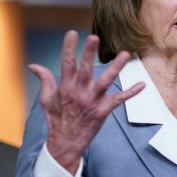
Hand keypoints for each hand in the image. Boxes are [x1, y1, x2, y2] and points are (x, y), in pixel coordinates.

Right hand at [29, 30, 144, 173]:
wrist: (66, 143)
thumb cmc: (56, 120)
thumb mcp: (46, 99)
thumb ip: (44, 80)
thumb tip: (34, 65)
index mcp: (65, 88)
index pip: (66, 64)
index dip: (68, 48)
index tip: (72, 33)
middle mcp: (79, 92)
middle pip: (85, 69)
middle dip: (89, 53)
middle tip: (94, 37)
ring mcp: (92, 102)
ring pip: (105, 81)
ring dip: (116, 68)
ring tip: (125, 54)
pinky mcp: (103, 111)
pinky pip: (119, 100)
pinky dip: (131, 93)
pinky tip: (142, 85)